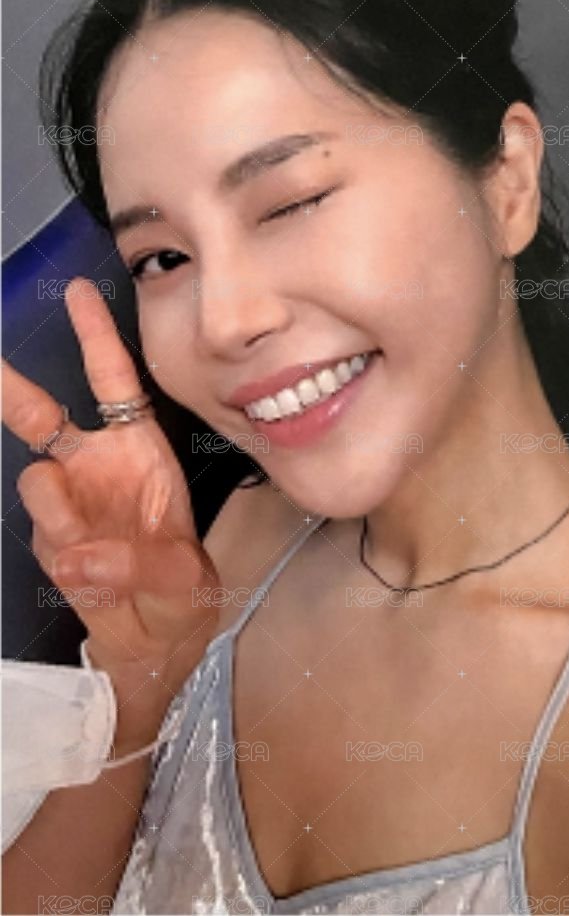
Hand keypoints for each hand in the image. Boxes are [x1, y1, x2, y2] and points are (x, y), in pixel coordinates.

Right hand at [2, 277, 219, 688]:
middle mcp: (96, 469)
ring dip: (62, 510)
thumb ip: (142, 566)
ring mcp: (67, 504)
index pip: (113, 383)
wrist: (155, 644)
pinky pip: (47, 538)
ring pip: (38, 483)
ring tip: (94, 549)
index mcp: (140, 451)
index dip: (96, 337)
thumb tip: (79, 557)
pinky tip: (91, 576)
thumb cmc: (180, 593)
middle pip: (43, 416)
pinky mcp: (49, 542)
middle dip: (13, 390)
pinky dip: (69, 558)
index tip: (77, 292)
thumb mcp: (184, 578)